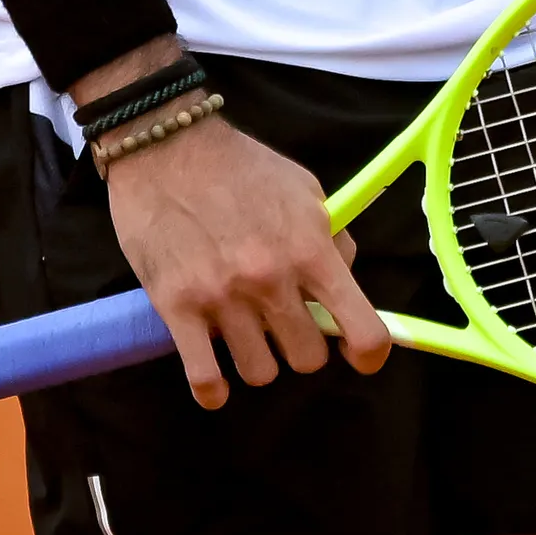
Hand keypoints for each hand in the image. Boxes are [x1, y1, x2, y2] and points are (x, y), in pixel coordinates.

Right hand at [104, 115, 388, 407]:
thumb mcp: (304, 188)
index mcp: (310, 249)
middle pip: (307, 359)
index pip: (361, 327)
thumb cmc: (240, 167)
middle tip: (286, 325)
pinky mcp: (176, 308)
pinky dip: (212, 387)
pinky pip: (205, 379)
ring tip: (245, 334)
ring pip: (259, 373)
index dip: (369, 353)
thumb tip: (346, 277)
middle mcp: (270, 279)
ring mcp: (222, 297)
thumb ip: (330, 237)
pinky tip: (213, 376)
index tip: (360, 356)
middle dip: (302, 346)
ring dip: (257, 359)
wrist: (166, 146)